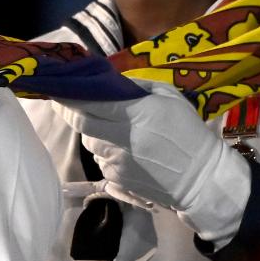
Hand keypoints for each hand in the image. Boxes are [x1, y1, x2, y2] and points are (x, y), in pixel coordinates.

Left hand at [55, 78, 235, 210]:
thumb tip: (110, 81)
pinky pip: (100, 159)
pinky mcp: (116, 178)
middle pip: (80, 123)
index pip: (89, 104)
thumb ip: (137, 86)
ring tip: (107, 126)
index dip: (69, 96)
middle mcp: (120, 138)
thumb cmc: (188, 132)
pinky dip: (104, 151)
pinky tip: (122, 149)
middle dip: (68, 110)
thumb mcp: (170, 97)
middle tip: (63, 101)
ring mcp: (116, 161)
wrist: (201, 179)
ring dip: (91, 131)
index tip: (58, 88)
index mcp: (135, 115)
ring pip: (89, 141)